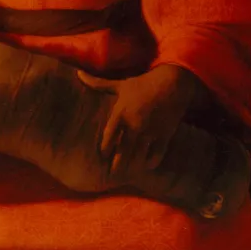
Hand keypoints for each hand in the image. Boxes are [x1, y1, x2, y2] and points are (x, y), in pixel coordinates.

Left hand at [78, 64, 201, 177]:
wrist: (172, 84)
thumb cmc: (142, 84)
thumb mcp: (119, 85)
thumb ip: (98, 84)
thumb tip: (78, 73)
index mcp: (121, 113)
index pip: (109, 136)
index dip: (105, 148)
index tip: (103, 155)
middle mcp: (135, 125)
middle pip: (123, 150)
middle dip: (118, 164)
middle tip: (112, 175)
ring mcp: (151, 131)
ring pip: (139, 154)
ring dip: (133, 165)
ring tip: (127, 175)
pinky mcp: (165, 134)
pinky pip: (157, 153)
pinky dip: (152, 161)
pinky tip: (146, 166)